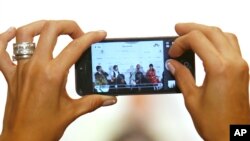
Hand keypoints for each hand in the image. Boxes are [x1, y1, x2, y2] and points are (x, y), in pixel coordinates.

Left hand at [0, 20, 116, 140]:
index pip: (75, 47)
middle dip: (68, 26)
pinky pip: (0, 52)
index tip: (98, 35)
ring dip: (40, 26)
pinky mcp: (11, 75)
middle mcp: (35, 67)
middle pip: (51, 31)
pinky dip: (3, 38)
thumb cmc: (42, 129)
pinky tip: (11, 32)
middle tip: (78, 33)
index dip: (91, 37)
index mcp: (52, 75)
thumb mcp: (72, 112)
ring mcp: (21, 69)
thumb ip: (93, 101)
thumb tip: (109, 98)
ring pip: (25, 34)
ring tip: (52, 28)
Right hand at [167, 23, 249, 140]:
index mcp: (220, 69)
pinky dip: (217, 40)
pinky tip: (206, 46)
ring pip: (224, 35)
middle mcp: (233, 64)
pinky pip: (231, 45)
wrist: (233, 136)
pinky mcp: (242, 70)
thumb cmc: (216, 123)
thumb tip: (173, 64)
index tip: (173, 52)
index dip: (181, 42)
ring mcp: (240, 66)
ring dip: (206, 31)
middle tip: (178, 29)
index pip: (197, 40)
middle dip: (192, 28)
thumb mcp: (192, 98)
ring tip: (191, 34)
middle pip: (212, 32)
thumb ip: (181, 76)